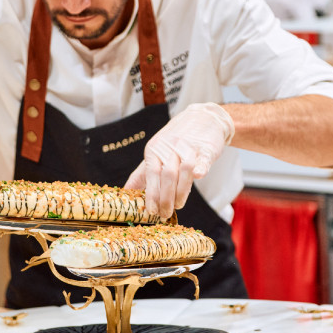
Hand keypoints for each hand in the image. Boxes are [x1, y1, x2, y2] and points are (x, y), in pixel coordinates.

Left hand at [124, 103, 233, 218]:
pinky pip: (202, 159)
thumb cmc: (176, 140)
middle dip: (165, 198)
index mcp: (154, 150)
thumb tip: (125, 191)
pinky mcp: (206, 148)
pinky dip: (200, 168)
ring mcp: (188, 146)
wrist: (202, 118)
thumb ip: (143, 173)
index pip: (151, 175)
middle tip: (165, 214)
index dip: (151, 194)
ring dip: (181, 191)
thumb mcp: (155, 153)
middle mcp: (169, 147)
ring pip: (184, 170)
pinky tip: (198, 176)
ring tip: (178, 206)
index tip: (151, 211)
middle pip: (167, 175)